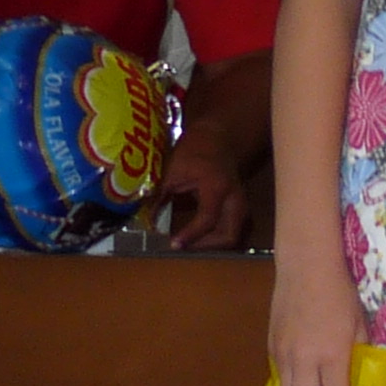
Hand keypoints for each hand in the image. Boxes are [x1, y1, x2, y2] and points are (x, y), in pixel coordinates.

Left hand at [149, 136, 248, 251]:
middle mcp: (235, 199)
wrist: (219, 138)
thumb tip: (145, 220)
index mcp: (218, 188)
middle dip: (207, 246)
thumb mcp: (173, 170)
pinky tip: (198, 235)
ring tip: (190, 243)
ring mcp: (240, 204)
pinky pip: (231, 228)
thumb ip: (160, 196)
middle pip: (230, 236)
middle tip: (184, 246)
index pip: (208, 220)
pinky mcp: (238, 207)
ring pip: (233, 234)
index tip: (173, 244)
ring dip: (213, 243)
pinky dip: (216, 236)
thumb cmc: (195, 150)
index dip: (191, 235)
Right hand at [267, 258, 361, 385]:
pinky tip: (307, 371)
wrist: (306, 266)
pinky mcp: (271, 347)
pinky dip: (295, 384)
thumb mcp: (361, 325)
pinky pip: (281, 379)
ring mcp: (283, 354)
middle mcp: (302, 359)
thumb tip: (363, 381)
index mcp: (330, 354)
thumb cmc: (340, 292)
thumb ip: (361, 355)